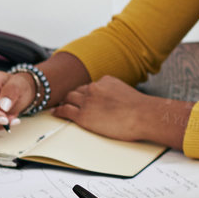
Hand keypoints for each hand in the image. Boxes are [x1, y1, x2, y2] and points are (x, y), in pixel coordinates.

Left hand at [55, 75, 189, 147]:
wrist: (143, 115)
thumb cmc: (140, 109)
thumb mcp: (126, 92)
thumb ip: (114, 92)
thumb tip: (112, 100)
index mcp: (105, 81)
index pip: (89, 86)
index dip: (84, 93)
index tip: (81, 96)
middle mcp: (94, 88)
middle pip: (76, 90)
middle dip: (71, 96)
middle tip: (67, 101)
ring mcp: (87, 101)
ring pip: (68, 98)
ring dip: (64, 102)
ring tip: (59, 106)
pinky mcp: (83, 116)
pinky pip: (65, 111)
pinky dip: (59, 111)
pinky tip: (55, 113)